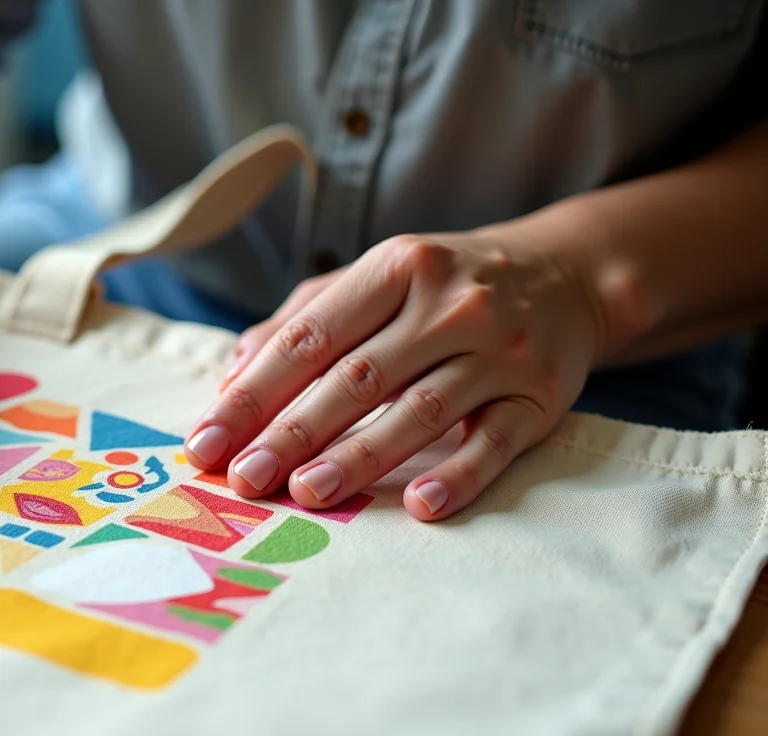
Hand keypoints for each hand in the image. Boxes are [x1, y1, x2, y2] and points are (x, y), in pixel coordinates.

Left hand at [183, 230, 606, 520]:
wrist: (565, 276)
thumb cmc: (444, 286)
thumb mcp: (375, 279)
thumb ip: (302, 320)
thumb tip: (232, 374)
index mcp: (396, 267)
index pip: (309, 337)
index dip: (253, 393)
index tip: (208, 442)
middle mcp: (450, 303)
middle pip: (356, 377)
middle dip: (291, 433)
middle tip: (244, 480)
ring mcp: (500, 350)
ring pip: (419, 411)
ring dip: (359, 458)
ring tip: (306, 494)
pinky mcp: (542, 396)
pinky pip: (495, 443)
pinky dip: (458, 475)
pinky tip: (420, 506)